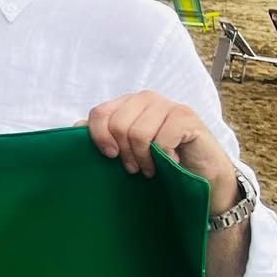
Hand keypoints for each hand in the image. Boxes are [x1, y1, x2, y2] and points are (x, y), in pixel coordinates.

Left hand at [86, 93, 239, 208]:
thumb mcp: (127, 150)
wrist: (202, 176)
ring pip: (138, 133)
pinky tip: (171, 162)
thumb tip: (74, 128)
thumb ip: (104, 136)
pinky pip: (162, 139)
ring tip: (151, 168)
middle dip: (125, 153)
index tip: (110, 157)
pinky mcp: (186, 117)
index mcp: (128, 104)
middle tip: (135, 167)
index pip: (99, 113)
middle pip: (118, 124)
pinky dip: (164, 158)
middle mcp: (147, 99)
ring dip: (144, 158)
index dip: (99, 138)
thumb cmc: (161, 162)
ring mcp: (168, 106)